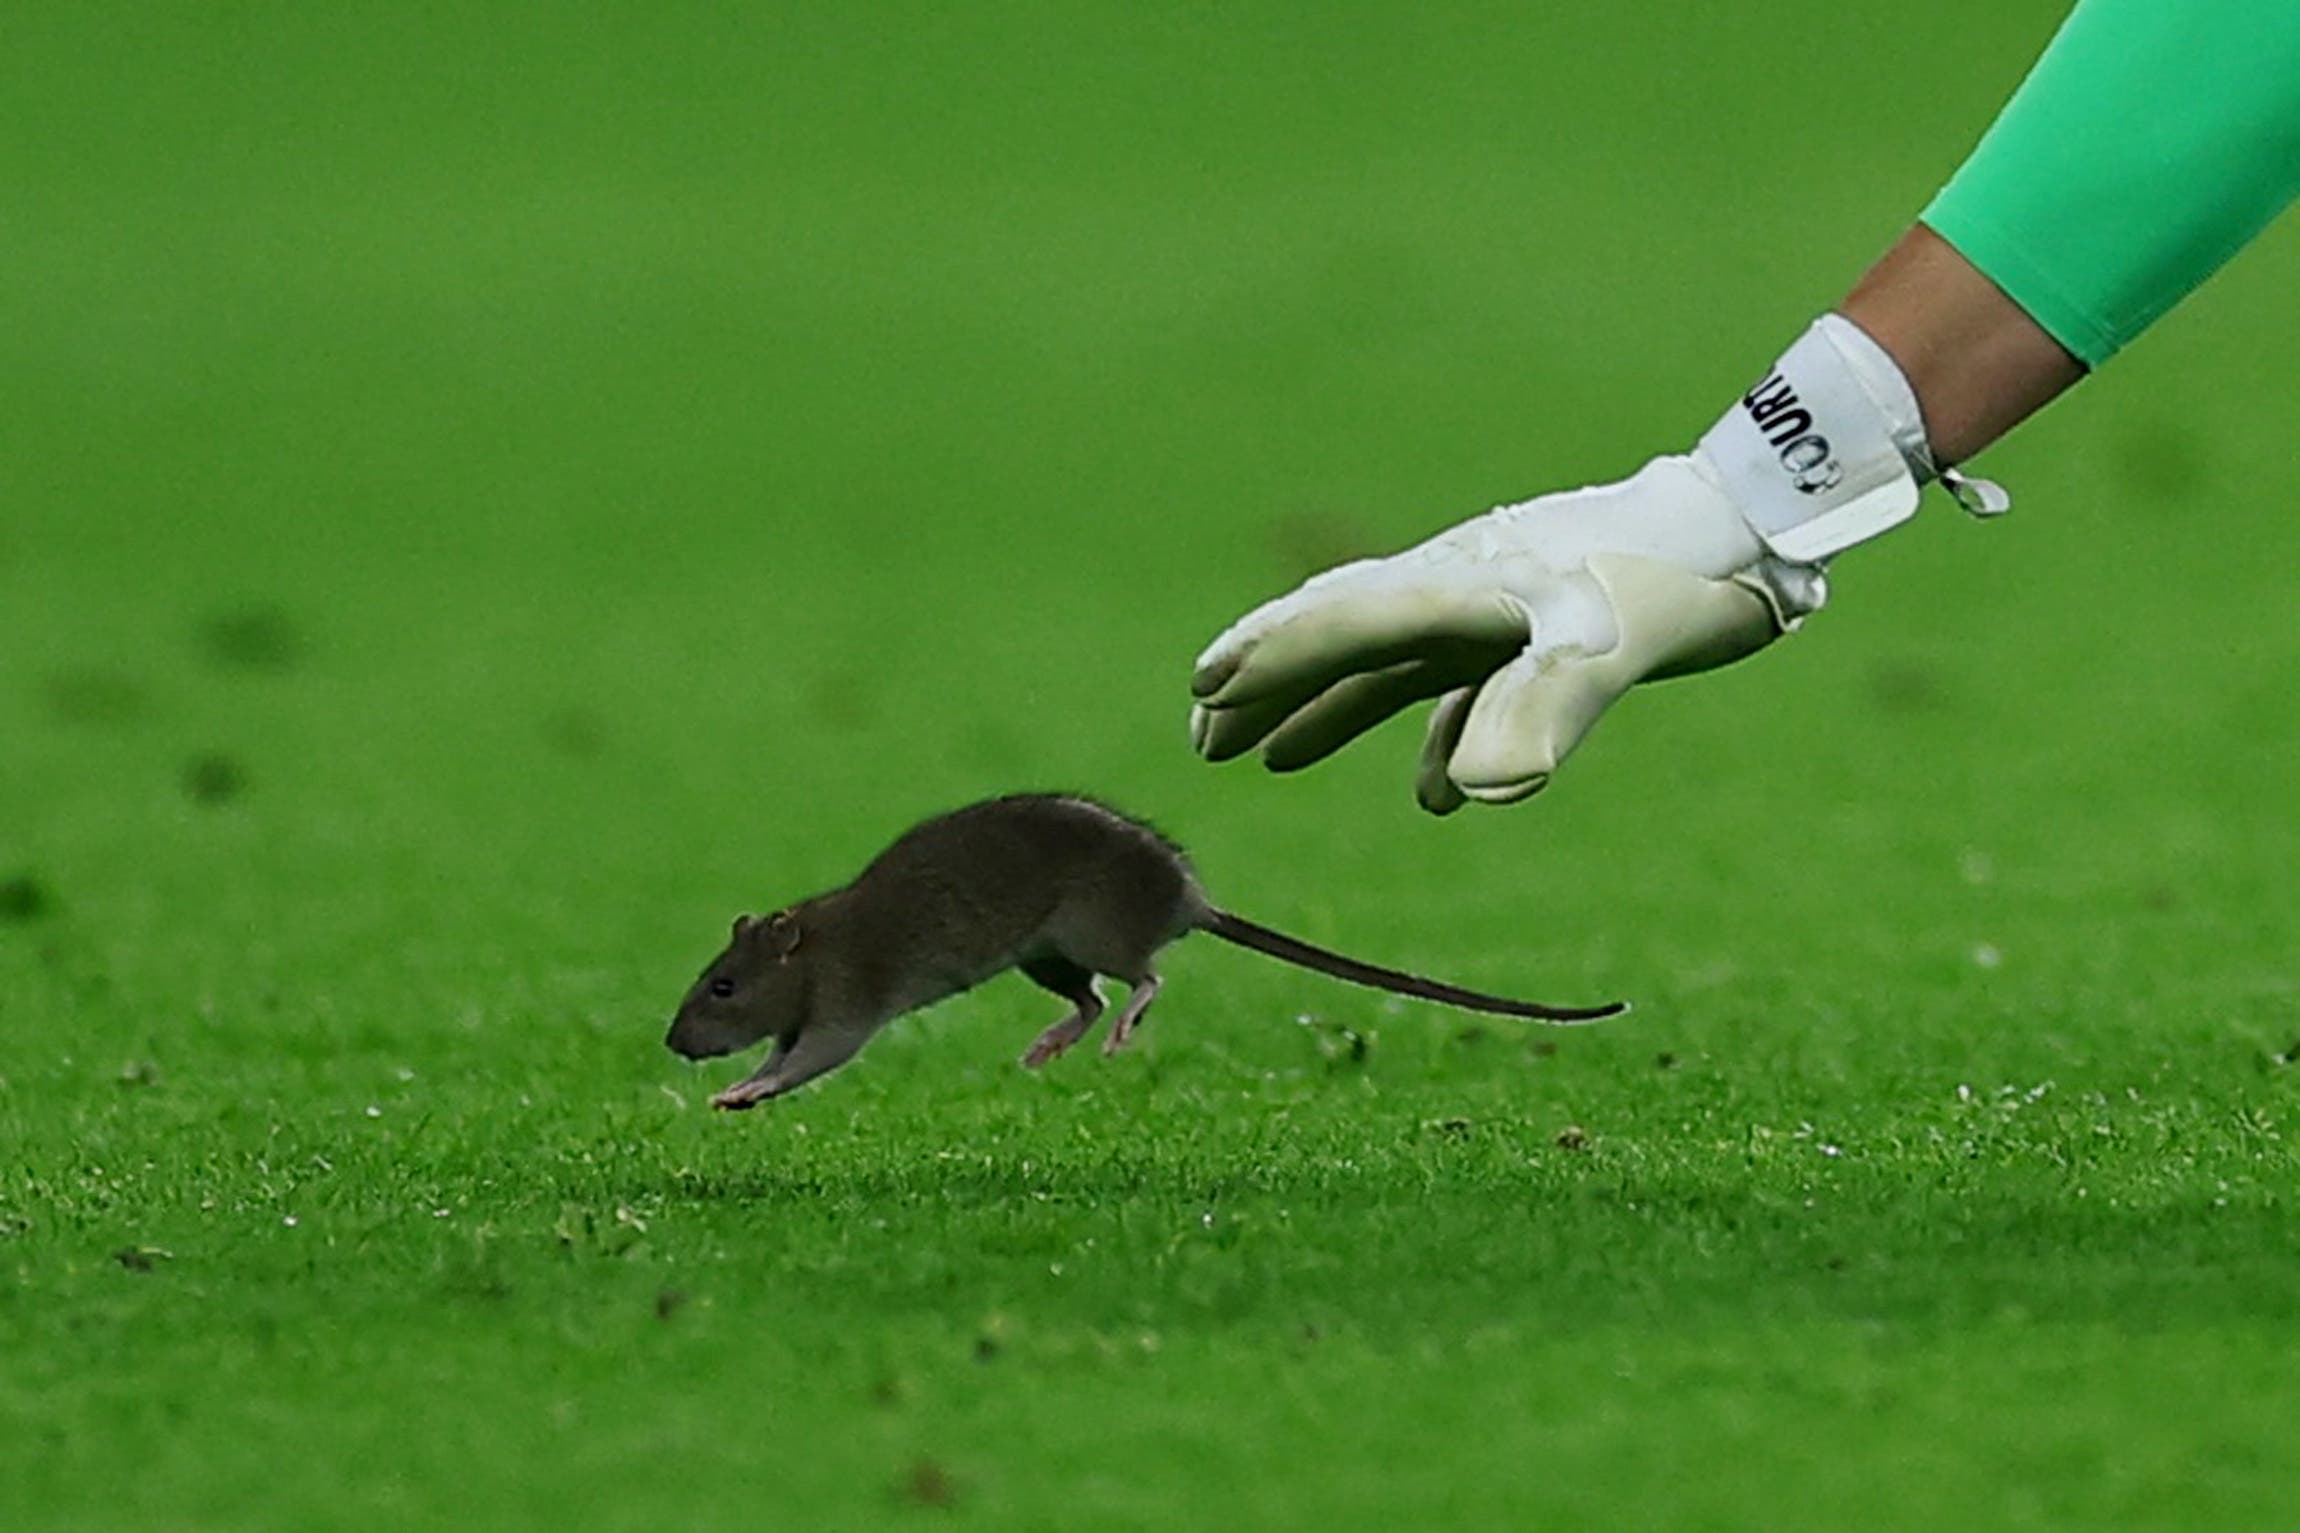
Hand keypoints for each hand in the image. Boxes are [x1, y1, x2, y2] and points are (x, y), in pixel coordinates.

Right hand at [1188, 453, 1822, 813]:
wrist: (1749, 529)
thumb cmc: (1672, 580)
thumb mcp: (1606, 648)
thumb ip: (1537, 713)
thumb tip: (1465, 797)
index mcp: (1457, 586)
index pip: (1341, 623)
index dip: (1271, 658)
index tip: (1204, 692)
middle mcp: (1459, 591)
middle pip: (1341, 635)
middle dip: (1269, 682)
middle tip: (1203, 733)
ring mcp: (1494, 609)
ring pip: (1386, 661)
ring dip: (1324, 708)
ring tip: (1266, 756)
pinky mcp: (1537, 630)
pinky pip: (1459, 687)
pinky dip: (1428, 736)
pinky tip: (1434, 794)